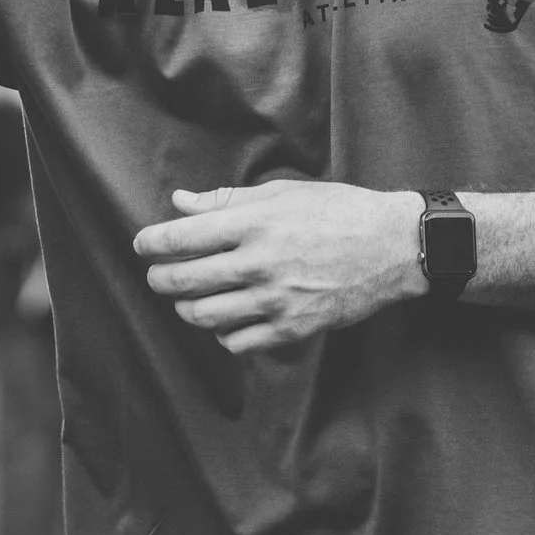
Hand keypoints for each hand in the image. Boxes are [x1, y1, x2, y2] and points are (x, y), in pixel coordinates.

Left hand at [133, 181, 426, 355]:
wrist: (392, 247)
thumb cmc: (338, 211)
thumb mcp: (283, 193)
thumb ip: (227, 200)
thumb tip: (181, 202)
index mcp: (254, 223)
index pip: (181, 237)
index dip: (151, 243)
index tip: (142, 244)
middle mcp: (259, 263)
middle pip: (184, 281)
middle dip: (160, 279)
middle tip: (157, 275)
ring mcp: (275, 300)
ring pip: (204, 316)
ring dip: (187, 308)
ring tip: (189, 298)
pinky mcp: (292, 328)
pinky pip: (237, 342)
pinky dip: (223, 333)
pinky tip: (228, 318)